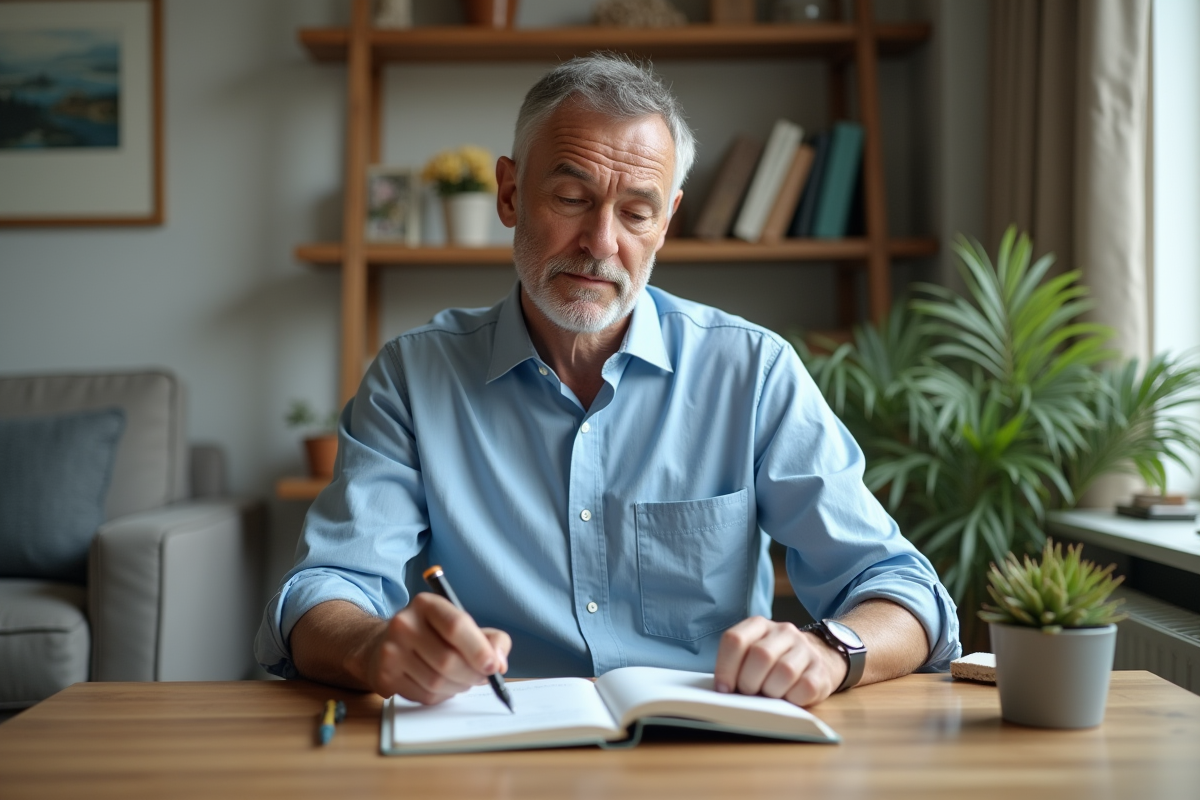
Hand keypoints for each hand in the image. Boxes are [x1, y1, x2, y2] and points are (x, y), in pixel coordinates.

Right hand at [359, 592, 510, 704]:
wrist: (385, 644)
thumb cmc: (434, 635)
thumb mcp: (463, 626)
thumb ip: (491, 639)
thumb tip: (499, 663)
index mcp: (426, 604)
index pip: (456, 626)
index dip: (479, 650)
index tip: (494, 666)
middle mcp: (404, 624)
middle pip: (447, 660)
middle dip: (472, 674)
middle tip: (482, 677)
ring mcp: (391, 651)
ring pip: (437, 682)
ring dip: (458, 687)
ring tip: (462, 680)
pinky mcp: (385, 676)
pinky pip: (424, 696)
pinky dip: (442, 696)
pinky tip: (443, 686)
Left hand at [713, 616, 847, 706]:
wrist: (818, 659)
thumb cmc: (774, 663)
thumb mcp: (752, 655)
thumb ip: (736, 666)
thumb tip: (724, 690)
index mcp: (759, 625)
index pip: (735, 639)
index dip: (725, 667)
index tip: (723, 688)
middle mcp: (784, 632)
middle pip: (760, 655)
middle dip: (749, 681)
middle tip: (748, 693)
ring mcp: (805, 649)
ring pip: (784, 671)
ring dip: (771, 691)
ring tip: (770, 694)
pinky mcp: (821, 670)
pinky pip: (804, 687)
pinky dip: (792, 698)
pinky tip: (789, 696)